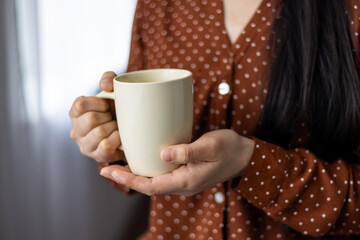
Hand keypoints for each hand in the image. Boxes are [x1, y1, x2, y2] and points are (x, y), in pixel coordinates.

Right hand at [69, 71, 123, 162]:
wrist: (131, 131)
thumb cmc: (118, 109)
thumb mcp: (114, 90)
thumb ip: (109, 79)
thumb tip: (105, 85)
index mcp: (76, 113)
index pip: (80, 104)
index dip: (98, 103)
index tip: (106, 105)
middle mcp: (76, 130)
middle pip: (91, 119)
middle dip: (107, 116)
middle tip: (113, 118)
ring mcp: (85, 145)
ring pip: (99, 133)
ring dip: (113, 128)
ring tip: (116, 127)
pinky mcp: (96, 156)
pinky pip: (106, 146)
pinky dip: (116, 139)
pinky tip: (119, 136)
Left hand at [99, 129, 253, 195]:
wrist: (243, 155)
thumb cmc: (229, 149)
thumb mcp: (210, 147)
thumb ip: (187, 151)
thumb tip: (163, 153)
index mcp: (185, 181)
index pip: (150, 186)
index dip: (128, 179)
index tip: (109, 170)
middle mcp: (181, 184)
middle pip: (148, 185)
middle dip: (126, 177)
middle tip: (106, 166)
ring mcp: (183, 179)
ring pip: (153, 180)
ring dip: (135, 174)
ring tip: (117, 163)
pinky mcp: (184, 172)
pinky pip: (161, 173)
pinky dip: (147, 168)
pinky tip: (141, 157)